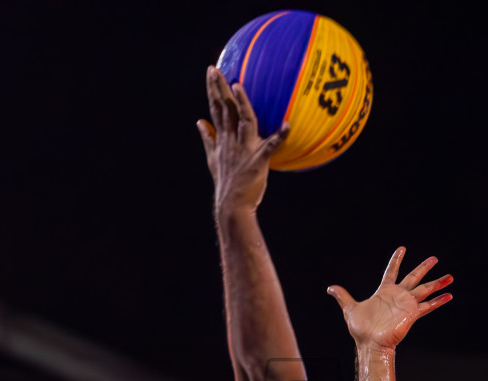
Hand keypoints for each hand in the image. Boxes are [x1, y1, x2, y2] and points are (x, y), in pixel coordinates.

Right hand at [197, 67, 289, 216]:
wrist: (231, 205)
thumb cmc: (225, 182)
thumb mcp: (211, 159)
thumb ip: (207, 138)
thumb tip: (199, 122)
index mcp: (222, 138)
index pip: (216, 108)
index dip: (213, 89)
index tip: (211, 71)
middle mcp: (230, 140)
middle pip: (224, 109)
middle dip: (219, 88)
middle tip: (215, 69)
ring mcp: (244, 149)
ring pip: (242, 121)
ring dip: (241, 104)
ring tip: (238, 86)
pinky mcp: (257, 160)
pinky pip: (270, 146)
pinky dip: (279, 136)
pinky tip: (288, 125)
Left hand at [327, 248, 452, 351]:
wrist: (370, 343)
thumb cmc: (361, 329)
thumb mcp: (349, 308)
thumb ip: (343, 296)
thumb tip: (330, 287)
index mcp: (384, 291)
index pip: (392, 271)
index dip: (396, 260)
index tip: (402, 248)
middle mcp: (398, 296)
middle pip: (414, 277)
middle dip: (424, 267)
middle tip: (434, 258)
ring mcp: (406, 304)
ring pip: (424, 289)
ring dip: (437, 283)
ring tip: (450, 276)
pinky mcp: (412, 314)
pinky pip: (427, 305)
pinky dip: (438, 301)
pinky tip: (448, 296)